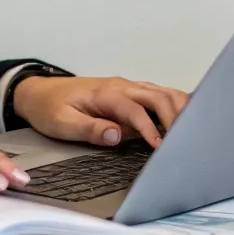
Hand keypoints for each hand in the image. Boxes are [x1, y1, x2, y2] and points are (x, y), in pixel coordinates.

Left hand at [13, 76, 189, 148]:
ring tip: (194, 129)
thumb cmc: (50, 107)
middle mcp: (121, 87)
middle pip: (157, 96)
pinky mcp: (131, 94)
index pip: (135, 109)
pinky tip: (188, 118)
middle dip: (175, 116)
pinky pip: (158, 95)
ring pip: (162, 92)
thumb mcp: (61, 123)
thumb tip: (116, 135)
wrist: (39, 92)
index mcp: (105, 94)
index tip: (160, 147)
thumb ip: (90, 129)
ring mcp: (128, 88)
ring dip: (179, 108)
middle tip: (186, 141)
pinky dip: (175, 105)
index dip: (149, 128)